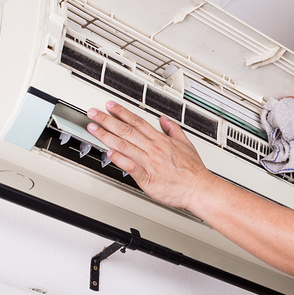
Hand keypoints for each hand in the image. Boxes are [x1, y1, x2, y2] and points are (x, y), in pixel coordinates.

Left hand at [85, 101, 214, 210]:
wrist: (199, 188)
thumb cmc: (193, 171)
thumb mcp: (186, 144)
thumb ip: (173, 130)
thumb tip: (165, 120)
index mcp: (161, 140)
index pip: (137, 122)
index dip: (122, 112)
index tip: (110, 106)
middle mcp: (153, 149)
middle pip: (126, 131)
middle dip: (108, 120)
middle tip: (93, 113)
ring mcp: (149, 162)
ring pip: (124, 146)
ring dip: (107, 136)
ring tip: (93, 129)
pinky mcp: (148, 178)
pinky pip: (131, 167)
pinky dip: (120, 159)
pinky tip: (109, 153)